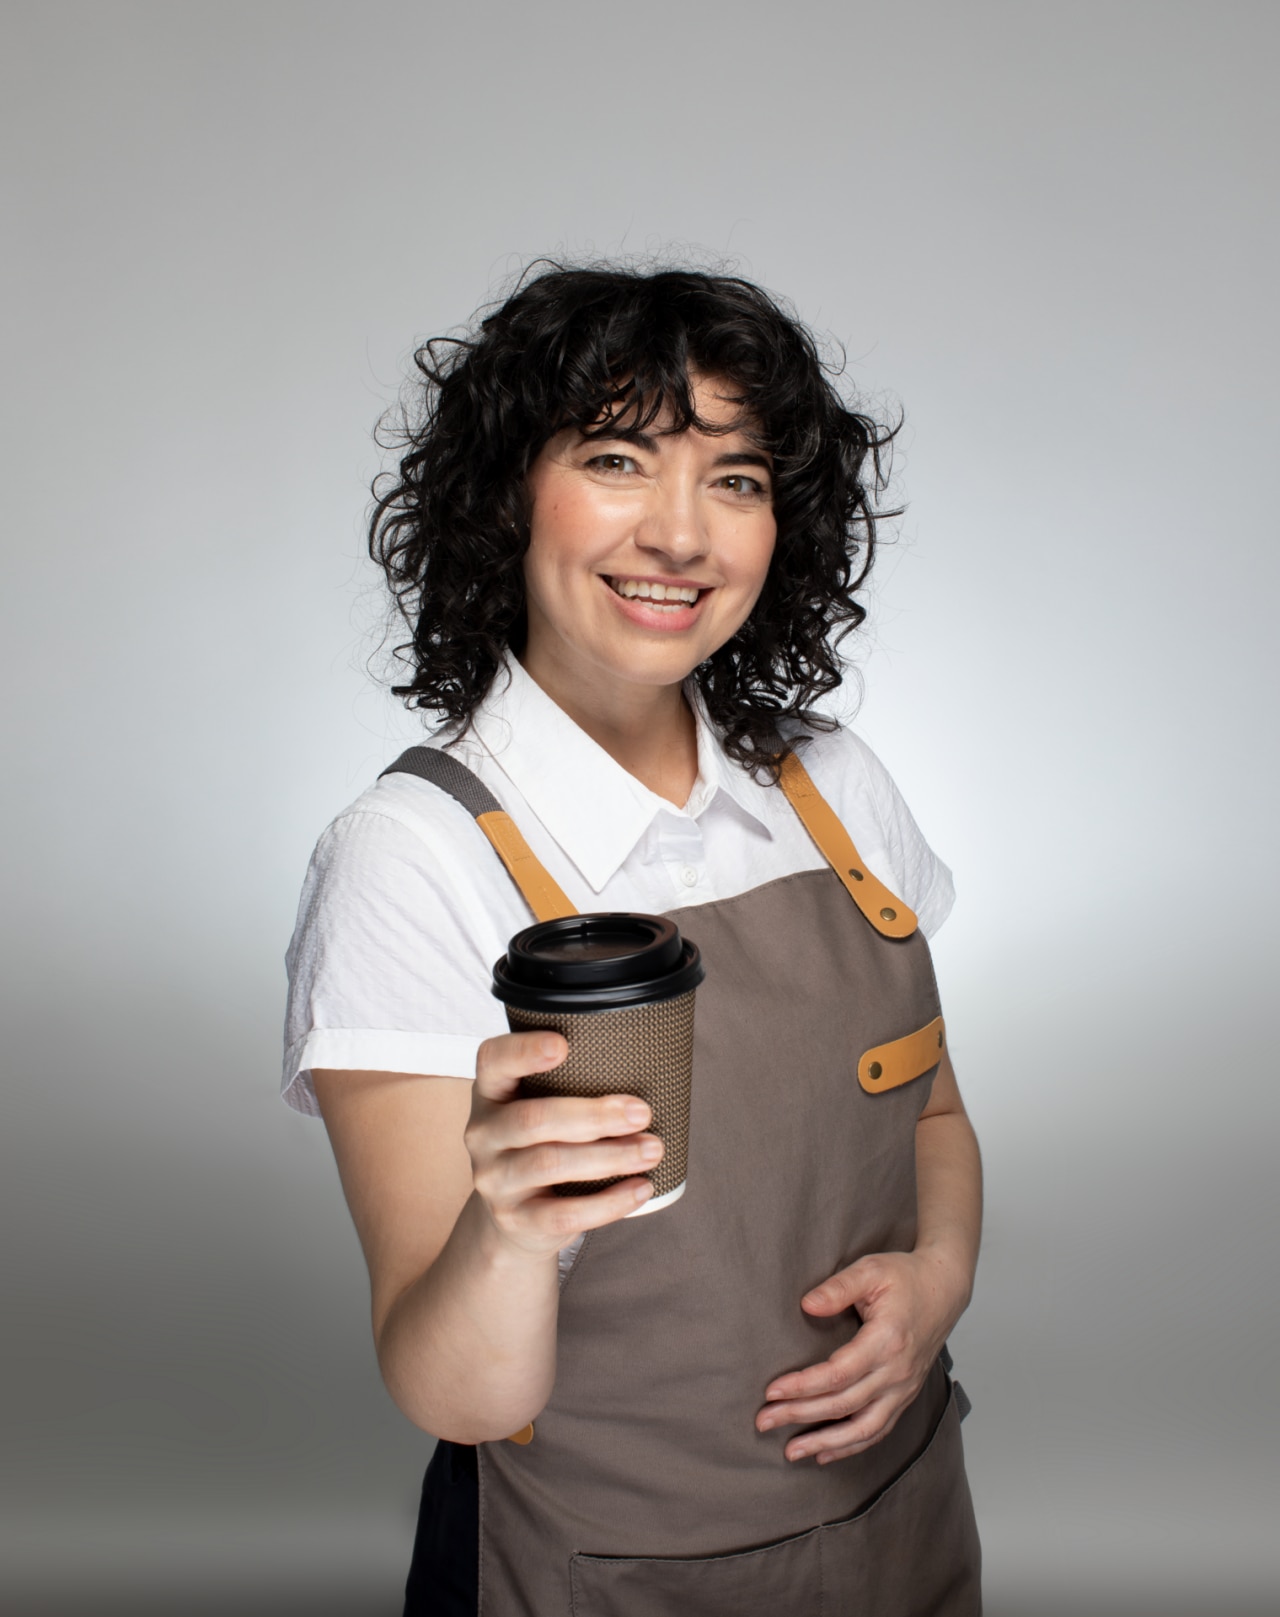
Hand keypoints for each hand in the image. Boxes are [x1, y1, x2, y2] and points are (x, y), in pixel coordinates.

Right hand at [465, 1030, 663, 1258]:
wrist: (515, 1218)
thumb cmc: (541, 1145)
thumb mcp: (538, 1107)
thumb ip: (568, 1085)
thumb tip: (647, 1066)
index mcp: (491, 1093)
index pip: (493, 1061)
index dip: (523, 1051)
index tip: (563, 1045)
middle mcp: (483, 1134)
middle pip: (533, 1119)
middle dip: (594, 1115)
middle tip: (642, 1113)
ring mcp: (494, 1180)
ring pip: (550, 1164)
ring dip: (610, 1156)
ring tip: (652, 1150)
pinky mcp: (516, 1219)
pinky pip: (565, 1213)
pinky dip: (609, 1203)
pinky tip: (641, 1188)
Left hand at [755, 1248, 969, 1463]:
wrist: (944, 1289)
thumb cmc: (906, 1277)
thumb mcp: (870, 1270)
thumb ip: (837, 1288)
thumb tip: (806, 1305)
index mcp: (886, 1340)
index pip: (838, 1374)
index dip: (802, 1386)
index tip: (771, 1391)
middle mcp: (897, 1372)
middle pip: (843, 1405)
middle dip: (800, 1415)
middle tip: (764, 1420)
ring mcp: (903, 1388)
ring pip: (863, 1429)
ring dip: (825, 1444)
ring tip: (791, 1452)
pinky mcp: (905, 1395)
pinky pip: (878, 1430)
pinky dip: (851, 1446)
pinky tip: (825, 1453)